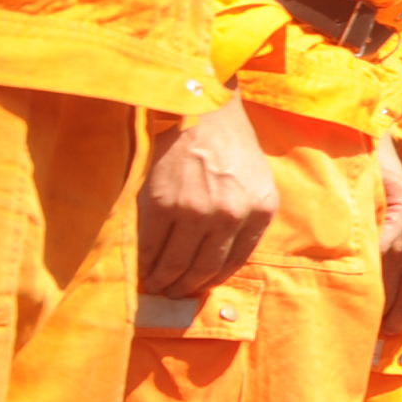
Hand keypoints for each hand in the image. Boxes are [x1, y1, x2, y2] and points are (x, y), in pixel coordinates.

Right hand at [138, 95, 276, 296]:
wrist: (199, 107)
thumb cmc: (228, 143)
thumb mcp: (256, 179)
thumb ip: (247, 215)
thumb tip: (221, 260)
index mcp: (261, 209)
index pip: (236, 260)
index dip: (214, 280)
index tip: (199, 289)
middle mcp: (231, 214)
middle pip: (204, 267)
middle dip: (186, 287)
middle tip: (172, 294)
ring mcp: (195, 210)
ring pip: (175, 263)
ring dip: (163, 281)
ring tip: (155, 286)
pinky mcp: (160, 203)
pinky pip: (150, 247)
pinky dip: (143, 264)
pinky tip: (140, 269)